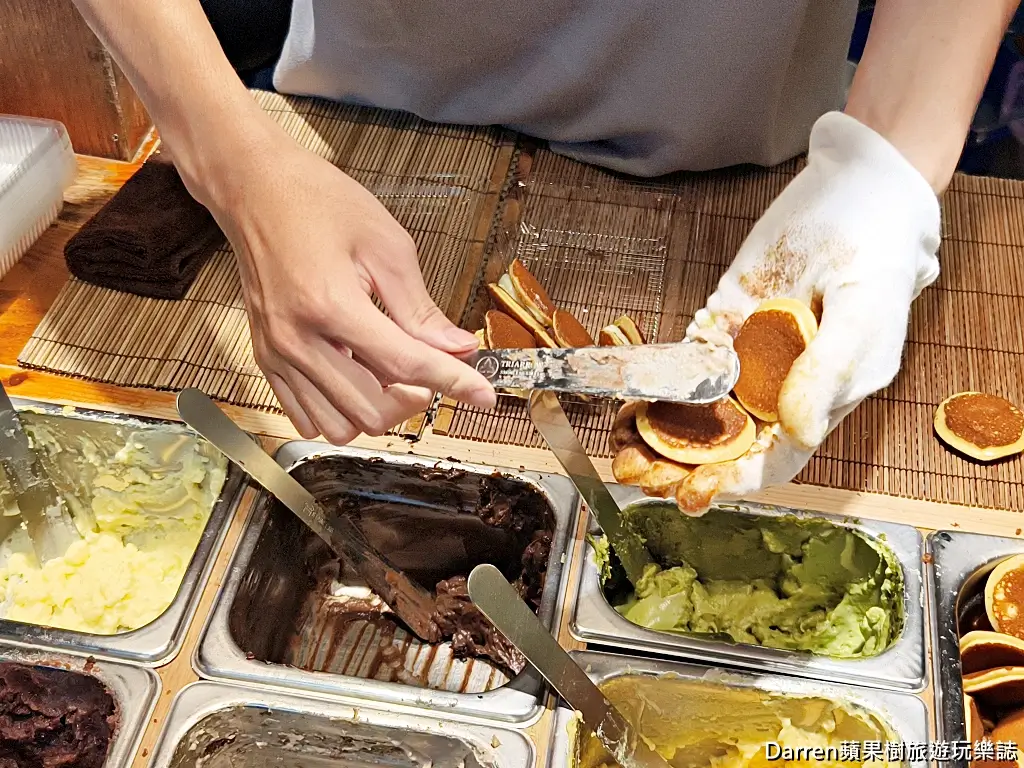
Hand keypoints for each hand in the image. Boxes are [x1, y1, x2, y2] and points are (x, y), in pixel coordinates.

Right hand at [196, 137, 495, 441]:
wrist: (254, 188)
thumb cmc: (316, 202)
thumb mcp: (386, 245)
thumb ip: (421, 308)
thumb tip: (457, 348)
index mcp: (330, 305)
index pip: (405, 365)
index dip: (453, 382)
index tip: (482, 395)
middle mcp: (297, 339)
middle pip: (373, 410)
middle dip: (414, 398)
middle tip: (431, 370)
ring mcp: (278, 354)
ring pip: (339, 427)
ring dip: (377, 411)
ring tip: (392, 376)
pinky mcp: (266, 360)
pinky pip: (307, 417)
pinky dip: (342, 411)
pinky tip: (359, 379)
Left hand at [621, 112, 941, 512]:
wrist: (854, 192)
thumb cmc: (875, 257)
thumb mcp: (864, 313)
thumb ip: (828, 372)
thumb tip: (797, 431)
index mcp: (817, 402)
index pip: (774, 461)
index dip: (735, 482)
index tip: (695, 489)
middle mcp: (775, 392)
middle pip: (724, 448)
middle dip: (679, 467)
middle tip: (638, 473)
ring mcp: (743, 362)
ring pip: (693, 416)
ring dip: (655, 438)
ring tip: (621, 451)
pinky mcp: (716, 329)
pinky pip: (678, 369)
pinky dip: (648, 391)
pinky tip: (621, 405)